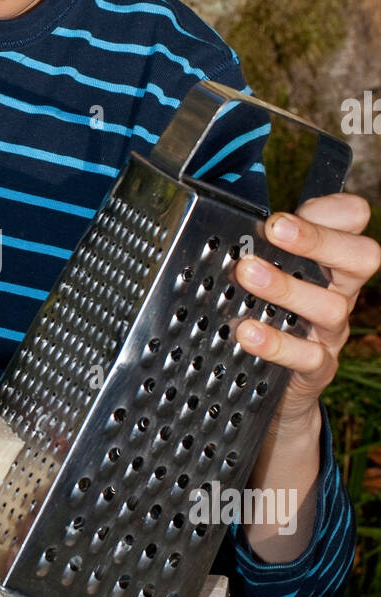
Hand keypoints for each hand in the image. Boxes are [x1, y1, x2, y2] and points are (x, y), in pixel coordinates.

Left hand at [233, 193, 380, 427]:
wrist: (279, 386)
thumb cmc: (274, 316)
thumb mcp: (274, 274)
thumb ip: (264, 245)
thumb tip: (233, 212)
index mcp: (333, 261)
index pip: (354, 221)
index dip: (332, 210)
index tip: (290, 210)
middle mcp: (340, 291)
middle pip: (362, 257)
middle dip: (319, 239)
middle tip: (275, 229)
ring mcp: (332, 331)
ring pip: (331, 306)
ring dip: (287, 287)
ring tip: (247, 275)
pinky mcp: (318, 368)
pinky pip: (309, 356)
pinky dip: (277, 344)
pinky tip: (247, 332)